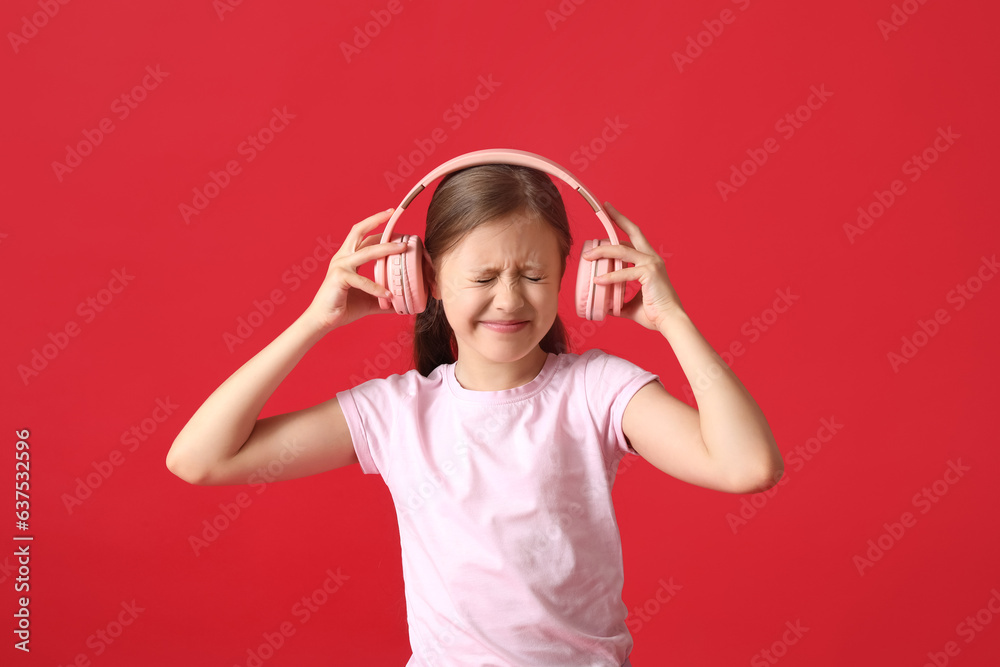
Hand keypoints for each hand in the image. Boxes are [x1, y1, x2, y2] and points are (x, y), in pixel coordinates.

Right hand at [302, 209, 406, 332]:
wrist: (323, 320)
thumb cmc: (343, 307)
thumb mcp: (369, 300)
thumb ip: (385, 297)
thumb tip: (404, 301)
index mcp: (348, 258)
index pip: (363, 237)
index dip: (377, 226)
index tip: (392, 218)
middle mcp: (343, 258)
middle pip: (358, 231)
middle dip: (376, 220)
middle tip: (392, 213)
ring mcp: (340, 266)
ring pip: (366, 252)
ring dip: (386, 248)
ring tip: (402, 249)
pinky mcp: (339, 278)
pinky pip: (363, 281)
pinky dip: (377, 287)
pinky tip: (389, 295)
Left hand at [581, 201, 684, 330]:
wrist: (670, 322)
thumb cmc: (655, 314)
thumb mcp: (631, 305)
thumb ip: (618, 300)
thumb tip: (604, 305)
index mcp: (649, 261)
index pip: (634, 237)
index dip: (622, 223)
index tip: (610, 211)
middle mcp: (652, 258)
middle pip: (633, 232)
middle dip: (618, 218)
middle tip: (604, 207)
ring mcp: (652, 263)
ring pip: (623, 250)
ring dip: (603, 251)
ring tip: (588, 257)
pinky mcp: (649, 273)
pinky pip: (624, 273)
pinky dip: (610, 276)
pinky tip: (598, 281)